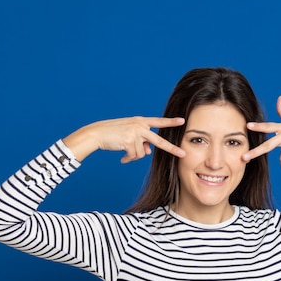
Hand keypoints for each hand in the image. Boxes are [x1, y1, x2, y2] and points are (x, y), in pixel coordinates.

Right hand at [63, 116, 185, 162]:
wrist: (97, 133)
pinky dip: (129, 159)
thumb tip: (149, 152)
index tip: (182, 121)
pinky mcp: (129, 142)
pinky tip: (123, 158)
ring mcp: (135, 133)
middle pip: (159, 141)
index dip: (171, 122)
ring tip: (125, 153)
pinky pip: (134, 156)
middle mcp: (139, 126)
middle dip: (172, 149)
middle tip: (183, 154)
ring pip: (142, 153)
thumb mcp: (130, 134)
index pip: (158, 122)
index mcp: (140, 121)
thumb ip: (142, 140)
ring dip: (134, 156)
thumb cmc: (113, 134)